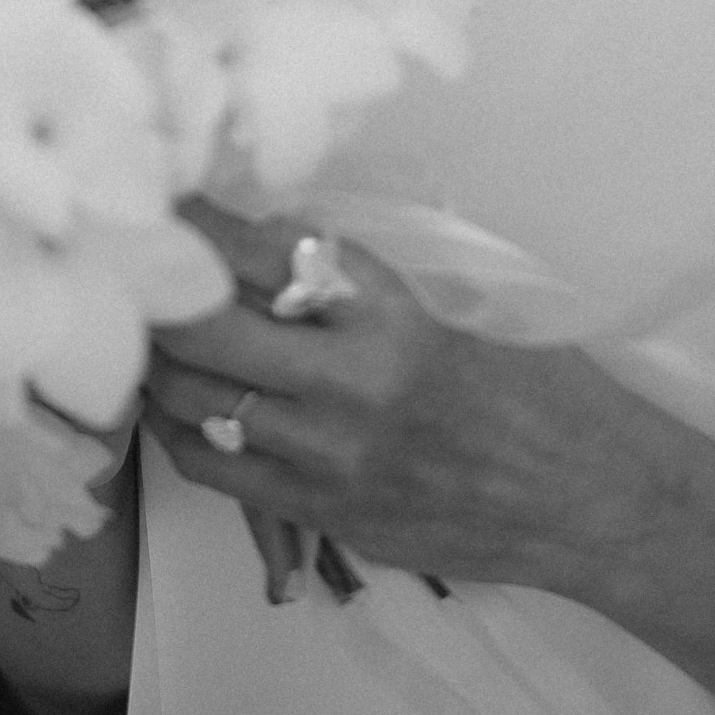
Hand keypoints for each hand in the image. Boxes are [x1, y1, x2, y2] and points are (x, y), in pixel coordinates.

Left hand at [142, 205, 642, 595]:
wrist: (580, 495)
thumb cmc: (530, 387)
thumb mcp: (445, 309)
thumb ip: (355, 287)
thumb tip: (262, 247)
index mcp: (391, 310)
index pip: (265, 250)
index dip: (202, 223)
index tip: (165, 201)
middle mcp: (351, 380)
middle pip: (207, 325)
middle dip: (160, 291)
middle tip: (134, 265)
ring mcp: (329, 456)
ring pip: (196, 398)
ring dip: (160, 360)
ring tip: (147, 330)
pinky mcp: (320, 513)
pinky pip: (215, 466)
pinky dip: (182, 427)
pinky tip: (180, 404)